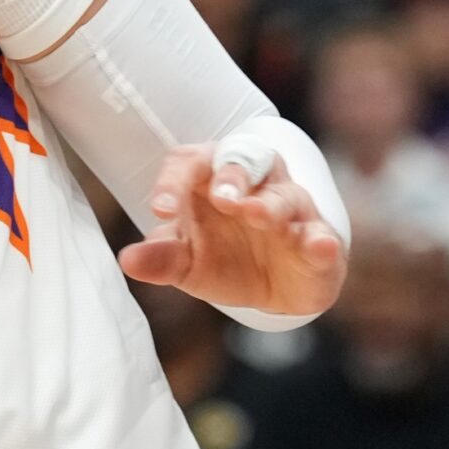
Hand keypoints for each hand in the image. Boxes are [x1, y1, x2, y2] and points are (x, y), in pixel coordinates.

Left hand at [118, 144, 344, 317]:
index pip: (188, 164)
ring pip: (285, 193)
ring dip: (269, 203)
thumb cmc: (224, 259)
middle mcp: (254, 184)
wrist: (276, 289)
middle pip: (244, 159)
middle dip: (232, 174)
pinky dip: (320, 239)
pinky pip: (322, 233)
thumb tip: (127, 259)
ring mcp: (290, 208)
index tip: (160, 211)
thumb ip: (160, 258)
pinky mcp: (319, 238)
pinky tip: (317, 245)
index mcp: (211, 180)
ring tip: (254, 214)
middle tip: (220, 197)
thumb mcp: (186, 263)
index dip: (173, 183)